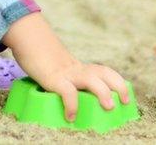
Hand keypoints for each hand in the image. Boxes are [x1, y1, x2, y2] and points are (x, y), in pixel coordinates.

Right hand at [2, 13, 129, 121]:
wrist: (28, 39)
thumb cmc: (40, 57)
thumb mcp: (58, 68)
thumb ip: (66, 77)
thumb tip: (68, 93)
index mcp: (79, 67)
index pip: (104, 71)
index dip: (117, 82)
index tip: (127, 95)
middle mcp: (77, 69)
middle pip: (104, 72)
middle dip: (119, 86)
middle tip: (126, 101)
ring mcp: (66, 73)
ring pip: (91, 80)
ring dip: (103, 93)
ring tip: (109, 107)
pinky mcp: (54, 79)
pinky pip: (67, 92)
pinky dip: (72, 104)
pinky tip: (71, 117)